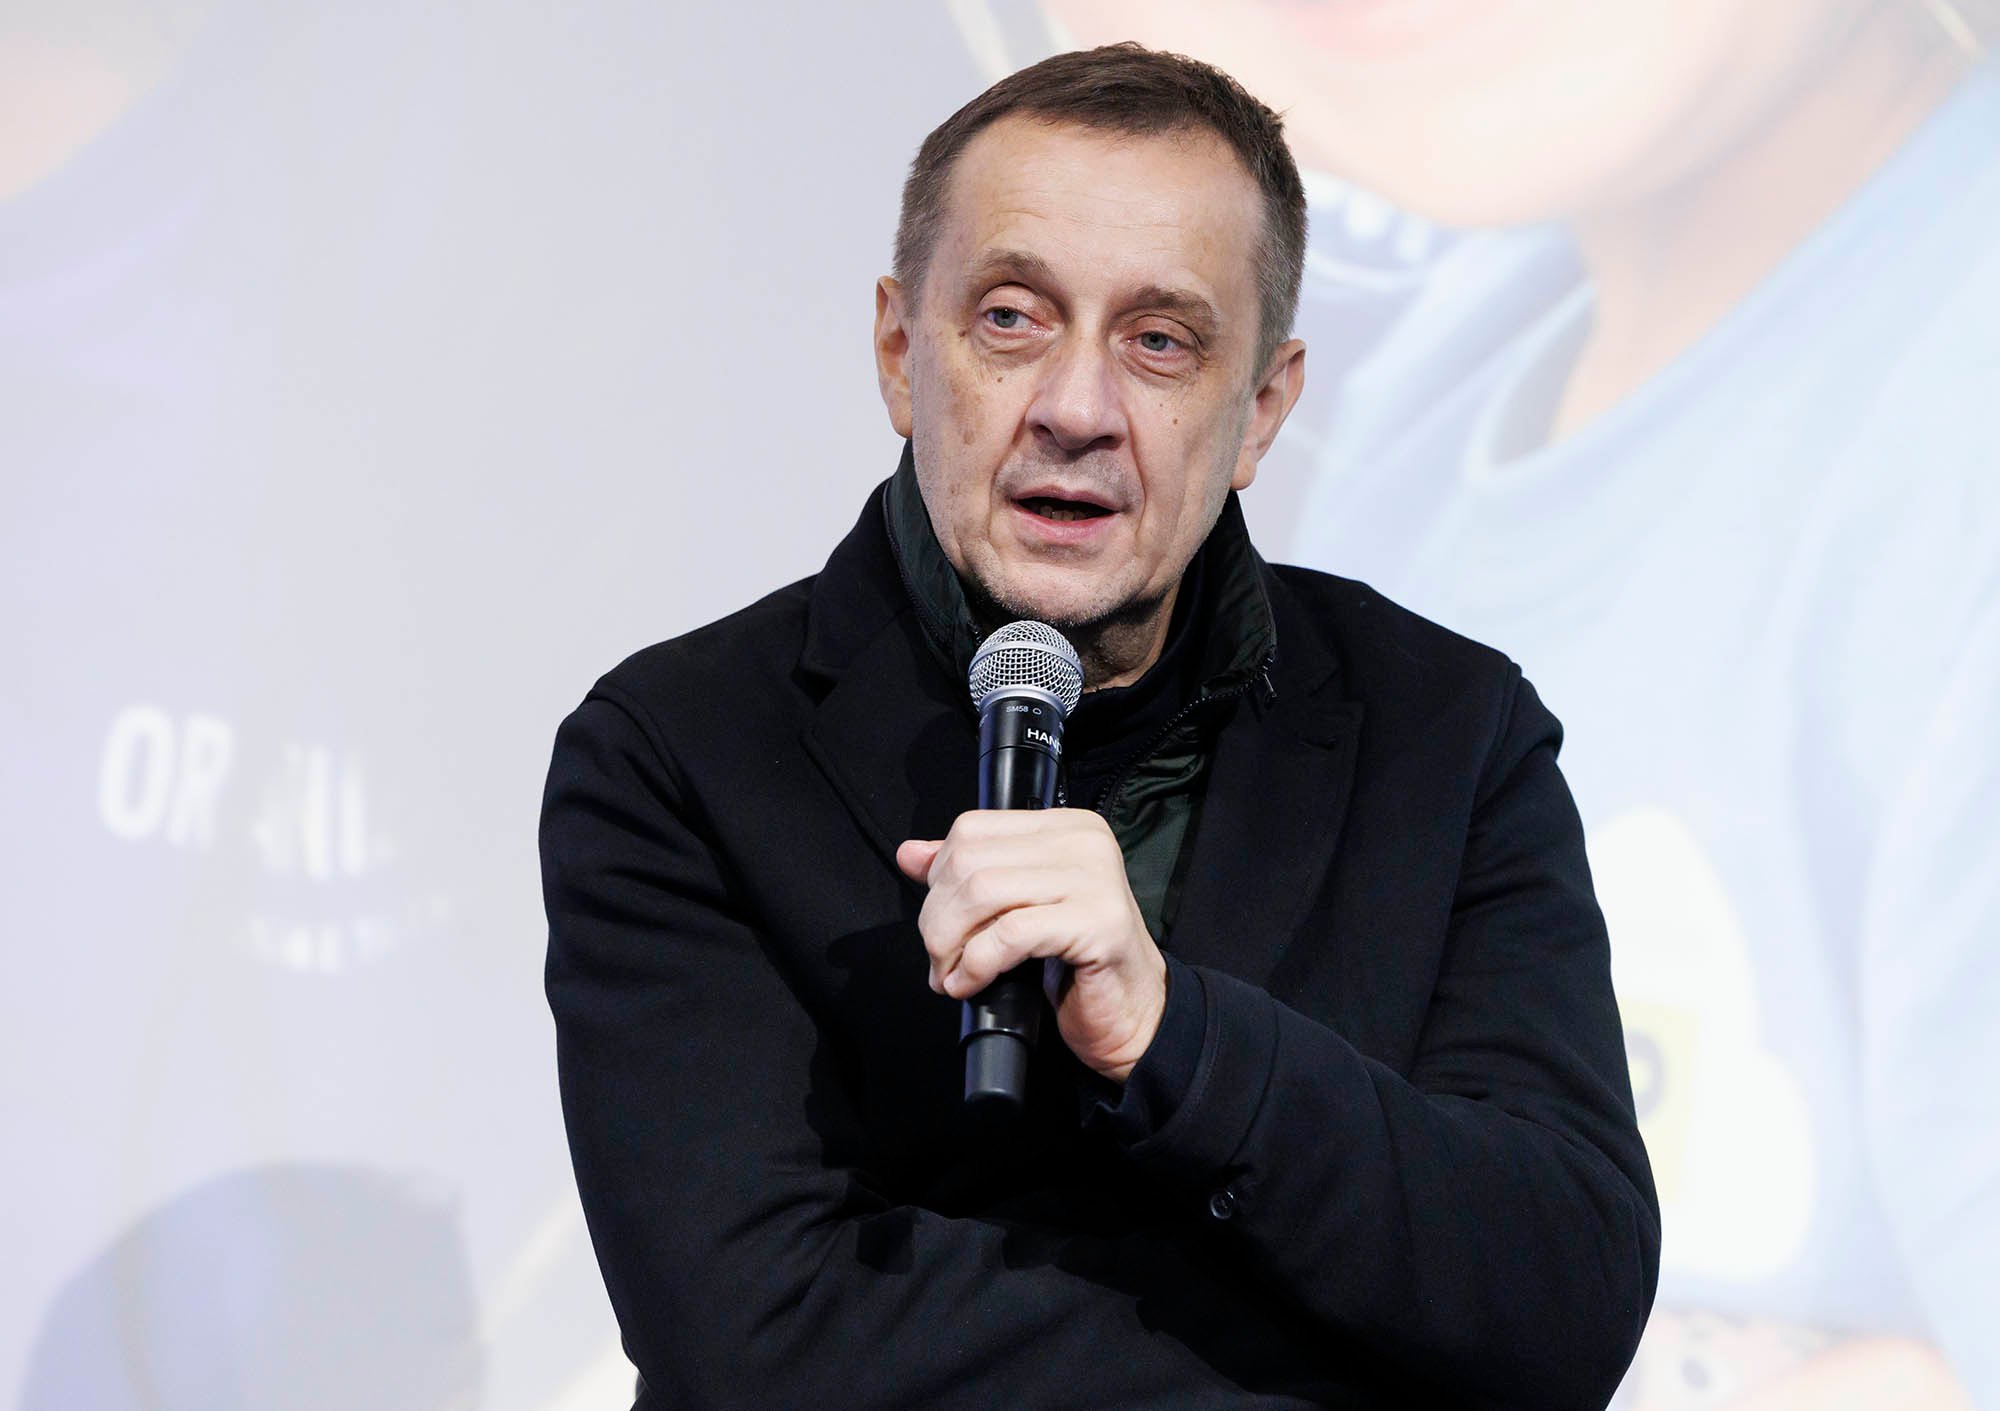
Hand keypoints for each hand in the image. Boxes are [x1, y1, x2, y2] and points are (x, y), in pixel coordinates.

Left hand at [896, 808, 1166, 1082]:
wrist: (1135, 1014)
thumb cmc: (1076, 961)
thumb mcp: (1017, 907)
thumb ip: (969, 875)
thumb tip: (910, 854)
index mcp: (1066, 827)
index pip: (973, 829)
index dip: (940, 877)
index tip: (941, 919)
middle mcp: (1084, 841)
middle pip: (970, 861)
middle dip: (938, 917)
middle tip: (939, 958)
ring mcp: (1095, 879)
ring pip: (983, 893)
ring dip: (951, 943)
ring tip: (950, 974)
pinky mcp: (1097, 923)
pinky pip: (1010, 934)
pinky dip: (975, 964)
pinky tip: (969, 984)